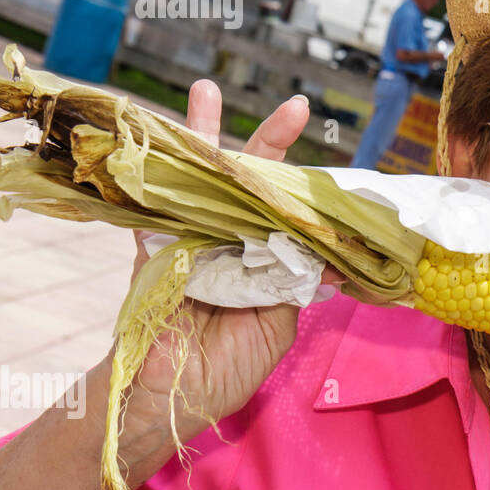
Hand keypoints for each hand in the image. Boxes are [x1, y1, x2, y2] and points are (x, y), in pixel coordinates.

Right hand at [117, 82, 345, 466]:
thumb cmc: (224, 372)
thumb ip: (293, 281)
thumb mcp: (276, 326)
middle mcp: (230, 242)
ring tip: (209, 88)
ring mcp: (191, 241)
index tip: (336, 170)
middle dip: (268, 143)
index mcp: (264, 261)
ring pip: (201, 180)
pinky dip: (158, 167)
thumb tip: (321, 244)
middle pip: (248, 184)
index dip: (307, 187)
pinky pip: (156, 200)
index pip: (289, 214)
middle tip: (296, 105)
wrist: (167, 401)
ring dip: (203, 135)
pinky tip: (161, 132)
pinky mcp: (153, 247)